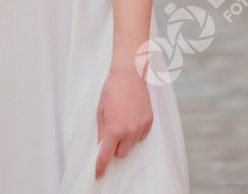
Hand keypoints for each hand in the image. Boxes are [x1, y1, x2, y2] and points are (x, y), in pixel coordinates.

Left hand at [95, 65, 152, 179]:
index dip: (101, 166)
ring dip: (125, 140)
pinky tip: (131, 117)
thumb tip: (102, 146)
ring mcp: (140, 127)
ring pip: (131, 146)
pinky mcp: (149, 122)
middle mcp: (129, 131)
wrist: (130, 74)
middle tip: (112, 132)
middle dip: (115, 147)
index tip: (99, 173)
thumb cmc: (112, 89)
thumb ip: (102, 131)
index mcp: (114, 129)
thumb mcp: (101, 110)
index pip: (107, 155)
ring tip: (122, 120)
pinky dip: (135, 133)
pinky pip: (140, 137)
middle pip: (121, 153)